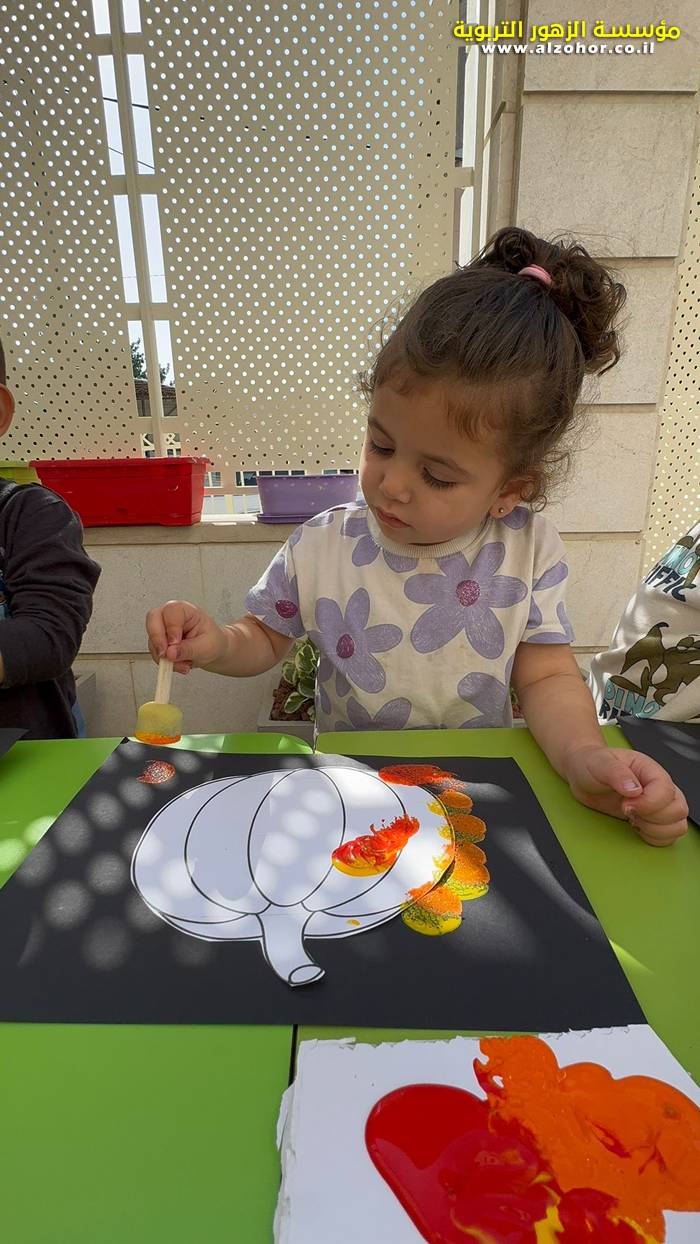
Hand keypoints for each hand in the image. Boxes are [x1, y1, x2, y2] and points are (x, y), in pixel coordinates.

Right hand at [145, 600, 227, 673]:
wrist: (212, 651)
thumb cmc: (212, 641)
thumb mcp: (205, 646)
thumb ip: (188, 649)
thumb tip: (170, 653)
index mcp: (184, 610)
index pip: (170, 612)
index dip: (171, 628)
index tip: (174, 643)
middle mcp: (170, 617)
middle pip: (153, 619)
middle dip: (157, 639)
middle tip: (166, 655)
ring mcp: (163, 629)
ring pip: (152, 639)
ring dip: (164, 656)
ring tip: (184, 664)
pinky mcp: (159, 642)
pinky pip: (155, 652)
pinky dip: (165, 662)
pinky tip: (180, 665)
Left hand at [563, 745, 687, 846]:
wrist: (582, 774)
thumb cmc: (592, 764)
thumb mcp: (599, 763)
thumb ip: (616, 773)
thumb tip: (633, 788)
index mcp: (650, 770)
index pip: (666, 790)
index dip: (649, 803)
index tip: (626, 804)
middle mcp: (659, 787)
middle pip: (678, 810)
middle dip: (652, 817)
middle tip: (628, 811)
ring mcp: (658, 804)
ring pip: (678, 825)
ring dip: (655, 829)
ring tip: (633, 820)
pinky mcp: (652, 819)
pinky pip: (668, 836)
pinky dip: (654, 838)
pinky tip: (636, 827)